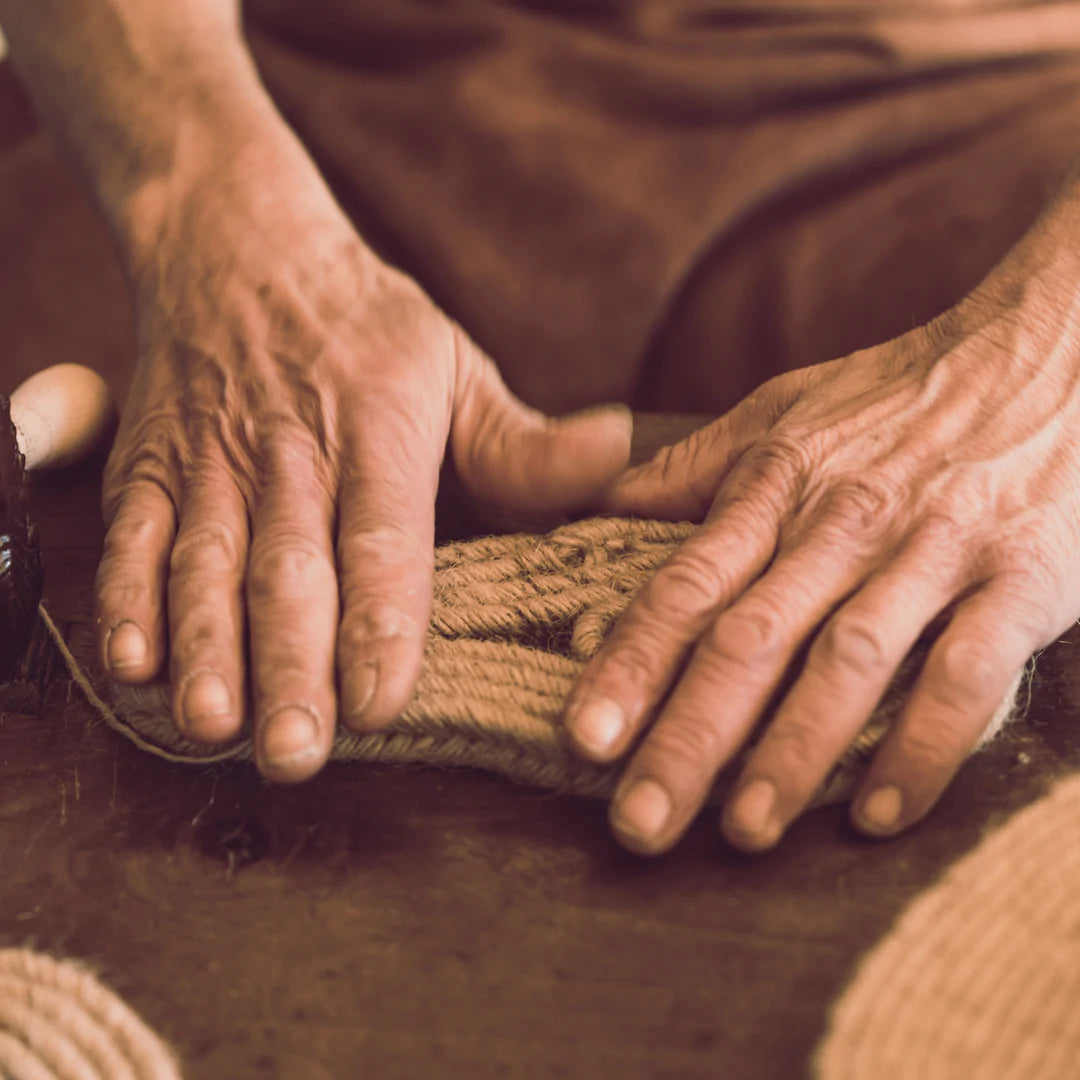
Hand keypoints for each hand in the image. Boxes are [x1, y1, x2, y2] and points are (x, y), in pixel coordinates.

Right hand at [94, 169, 630, 782]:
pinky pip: (132, 536)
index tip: (381, 700)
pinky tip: (133, 664)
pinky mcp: (151, 468)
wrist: (240, 247)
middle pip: (289, 569)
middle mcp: (291, 454)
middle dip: (290, 663)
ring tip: (214, 722)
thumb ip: (526, 441)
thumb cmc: (366, 326)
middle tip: (298, 749)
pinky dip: (127, 598)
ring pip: (206, 563)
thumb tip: (618, 454)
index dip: (379, 621)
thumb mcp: (456, 368)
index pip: (383, 538)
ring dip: (207, 644)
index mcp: (378, 432)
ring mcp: (212, 462)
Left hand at [565, 260, 1079, 852]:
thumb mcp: (784, 413)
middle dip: (689, 737)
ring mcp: (935, 549)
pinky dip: (924, 744)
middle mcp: (845, 522)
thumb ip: (694, 468)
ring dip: (793, 751)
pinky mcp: (1024, 576)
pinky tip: (879, 813)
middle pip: (750, 639)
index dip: (630, 663)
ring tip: (743, 831)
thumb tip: (602, 508)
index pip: (686, 585)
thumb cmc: (901, 395)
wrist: (1053, 350)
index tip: (583, 738)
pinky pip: (968, 672)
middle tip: (640, 824)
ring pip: (849, 660)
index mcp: (777, 484)